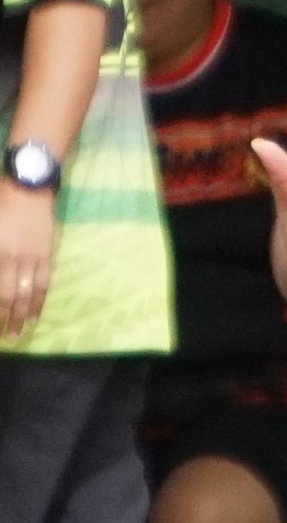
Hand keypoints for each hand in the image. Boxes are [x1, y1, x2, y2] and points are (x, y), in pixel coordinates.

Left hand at [0, 179, 56, 339]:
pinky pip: (43, 283)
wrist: (28, 186)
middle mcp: (12, 257)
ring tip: (18, 333)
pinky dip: (39, 301)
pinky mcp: (45, 255)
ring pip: (26, 293)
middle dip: (6, 318)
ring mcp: (31, 257)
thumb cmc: (1, 202)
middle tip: (6, 336)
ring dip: (22, 316)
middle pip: (9, 295)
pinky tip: (36, 315)